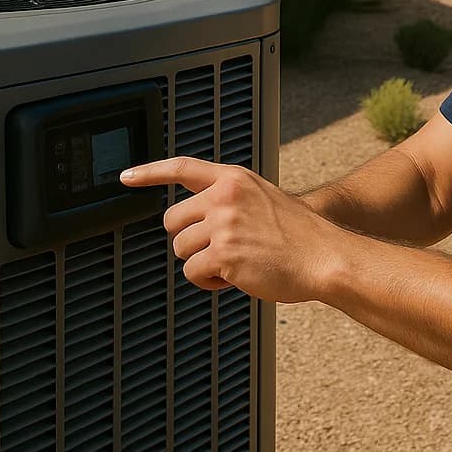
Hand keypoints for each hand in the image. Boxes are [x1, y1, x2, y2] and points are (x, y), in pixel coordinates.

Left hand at [119, 156, 340, 302]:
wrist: (326, 256)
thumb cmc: (300, 236)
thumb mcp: (264, 199)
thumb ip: (230, 200)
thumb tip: (196, 218)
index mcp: (234, 179)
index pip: (182, 167)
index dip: (150, 172)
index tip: (126, 177)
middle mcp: (225, 196)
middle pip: (172, 221)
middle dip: (190, 240)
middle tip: (221, 249)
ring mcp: (223, 224)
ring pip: (182, 250)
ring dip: (203, 264)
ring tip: (238, 262)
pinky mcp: (223, 254)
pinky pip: (193, 274)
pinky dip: (211, 283)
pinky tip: (238, 277)